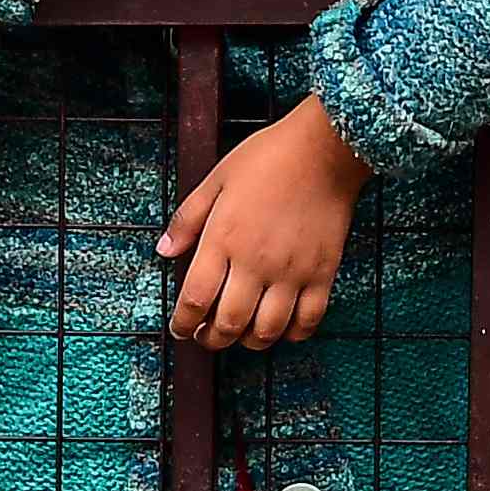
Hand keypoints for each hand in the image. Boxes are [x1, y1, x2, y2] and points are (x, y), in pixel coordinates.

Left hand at [160, 97, 370, 349]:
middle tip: (207, 336)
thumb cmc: (269, 157)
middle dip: (211, 339)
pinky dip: (292, 334)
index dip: (183, 324)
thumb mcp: (216, 179)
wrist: (325, 148)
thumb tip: (164, 251)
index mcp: (224, 239)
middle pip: (229, 325)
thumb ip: (187, 218)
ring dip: (249, 342)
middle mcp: (256, 263)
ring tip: (242, 334)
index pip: (195, 300)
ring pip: (267, 331)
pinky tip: (282, 327)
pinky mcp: (323, 273)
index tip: (180, 329)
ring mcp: (292, 272)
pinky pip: (308, 321)